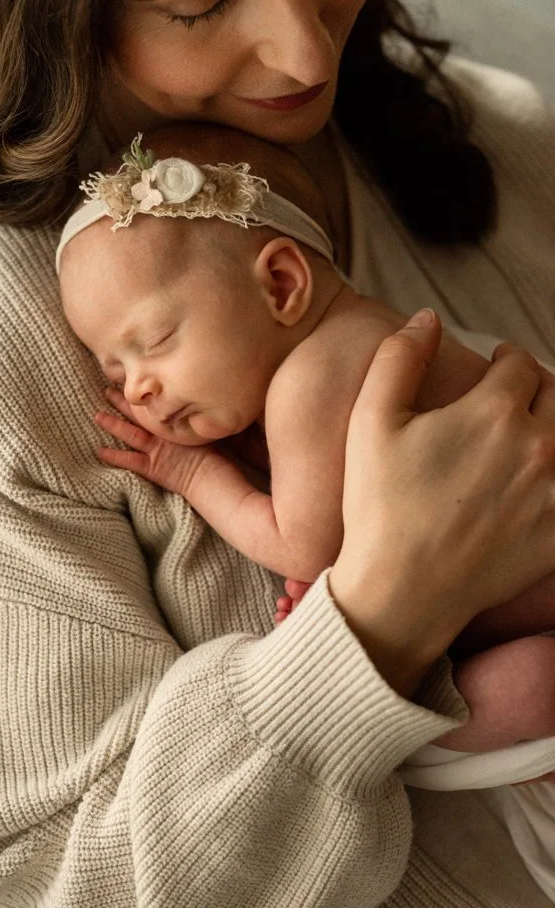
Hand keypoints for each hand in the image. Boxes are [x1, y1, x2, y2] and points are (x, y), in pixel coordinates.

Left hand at [95, 388, 219, 495]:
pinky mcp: (152, 467)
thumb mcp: (210, 430)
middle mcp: (164, 434)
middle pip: (139, 413)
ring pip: (129, 433)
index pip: (156, 403)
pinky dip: (114, 457)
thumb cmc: (219, 457)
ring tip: (96, 415)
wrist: (214, 478)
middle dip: (123, 400)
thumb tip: (202, 400)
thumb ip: (201, 417)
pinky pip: (129, 461)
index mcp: (177, 422)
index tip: (133, 377)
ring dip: (112, 424)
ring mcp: (156, 450)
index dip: (144, 391)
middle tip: (108, 387)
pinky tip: (99, 452)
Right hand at [330, 310, 554, 695]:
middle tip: (514, 398)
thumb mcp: (370, 421)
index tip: (495, 366)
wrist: (402, 589)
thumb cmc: (379, 505)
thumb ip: (398, 358)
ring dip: (551, 427)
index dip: (506, 359)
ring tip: (528, 436)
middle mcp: (538, 446)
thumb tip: (425, 318)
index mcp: (493, 412)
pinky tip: (536, 482)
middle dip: (536, 388)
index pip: (520, 364)